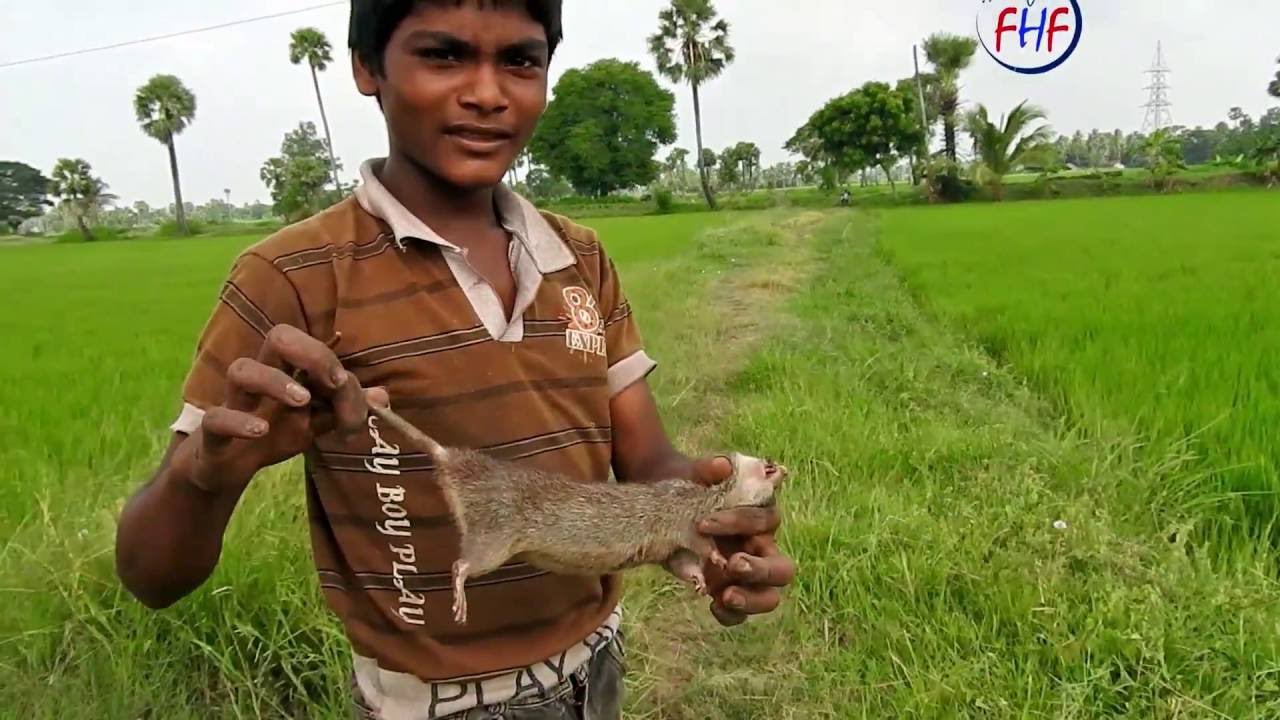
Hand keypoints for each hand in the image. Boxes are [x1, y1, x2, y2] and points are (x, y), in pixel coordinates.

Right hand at [181, 324, 384, 492]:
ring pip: (242, 370)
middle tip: (332, 381)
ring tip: (301, 402)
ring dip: (275, 382)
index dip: (337, 367)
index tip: (355, 398)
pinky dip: (240, 422)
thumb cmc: (271, 433)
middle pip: (278, 337)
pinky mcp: (213, 431)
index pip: (314, 350)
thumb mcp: (314, 423)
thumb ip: (345, 409)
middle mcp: (261, 378)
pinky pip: (217, 418)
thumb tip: (383, 397)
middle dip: (309, 352)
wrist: (223, 467)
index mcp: (287, 371)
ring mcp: (235, 402)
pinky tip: (261, 431)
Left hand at [689, 456, 795, 625]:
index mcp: (759, 516)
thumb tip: (722, 465)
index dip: (740, 522)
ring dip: (753, 599)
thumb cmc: (685, 486)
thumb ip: (707, 469)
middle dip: (761, 569)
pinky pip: (740, 612)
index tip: (703, 523)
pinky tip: (712, 605)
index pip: (766, 521)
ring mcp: (746, 573)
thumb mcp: (692, 474)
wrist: (660, 505)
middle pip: (782, 567)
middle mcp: (760, 547)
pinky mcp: (729, 590)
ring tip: (726, 596)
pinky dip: (731, 615)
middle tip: (732, 564)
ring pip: (769, 595)